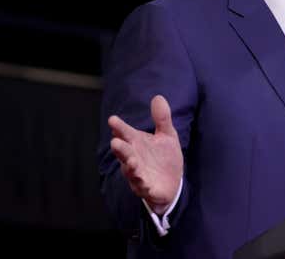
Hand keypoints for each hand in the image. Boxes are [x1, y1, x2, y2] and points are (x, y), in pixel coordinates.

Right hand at [108, 95, 182, 214]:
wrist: (172, 184)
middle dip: (120, 148)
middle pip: (124, 152)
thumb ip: (162, 118)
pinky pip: (143, 186)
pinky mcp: (147, 188)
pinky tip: (144, 181)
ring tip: (131, 162)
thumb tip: (158, 97)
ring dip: (130, 166)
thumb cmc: (164, 158)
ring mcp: (138, 174)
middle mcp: (133, 157)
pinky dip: (142, 184)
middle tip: (115, 141)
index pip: (125, 133)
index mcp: (137, 143)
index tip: (113, 120)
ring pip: (131, 170)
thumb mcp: (167, 136)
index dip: (119, 127)